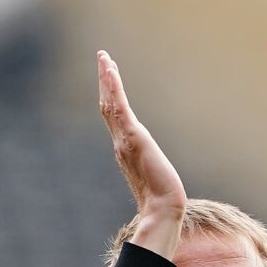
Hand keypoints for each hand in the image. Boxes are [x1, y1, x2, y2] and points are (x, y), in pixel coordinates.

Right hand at [98, 50, 185, 257]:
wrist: (163, 209)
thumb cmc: (161, 201)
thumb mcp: (154, 180)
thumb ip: (149, 173)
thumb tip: (154, 181)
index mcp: (124, 150)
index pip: (114, 118)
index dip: (110, 97)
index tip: (109, 78)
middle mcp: (120, 143)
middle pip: (108, 106)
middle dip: (105, 81)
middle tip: (103, 58)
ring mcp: (124, 140)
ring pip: (111, 103)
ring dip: (107, 79)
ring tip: (104, 58)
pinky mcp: (133, 138)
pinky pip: (120, 108)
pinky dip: (114, 89)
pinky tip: (111, 72)